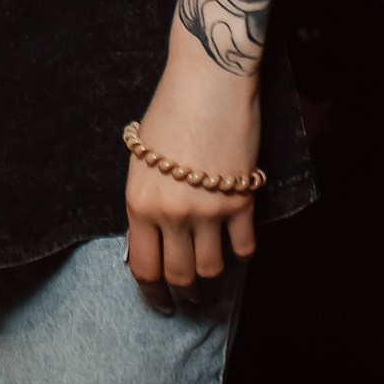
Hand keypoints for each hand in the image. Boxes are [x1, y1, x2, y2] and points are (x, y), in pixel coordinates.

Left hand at [125, 36, 259, 311]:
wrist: (207, 81)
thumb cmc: (168, 111)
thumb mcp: (141, 159)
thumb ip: (147, 202)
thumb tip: (153, 241)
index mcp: (139, 202)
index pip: (144, 268)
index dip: (152, 293)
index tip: (160, 303)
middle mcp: (172, 213)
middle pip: (179, 276)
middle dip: (184, 294)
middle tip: (189, 297)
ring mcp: (209, 210)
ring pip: (212, 269)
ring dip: (212, 278)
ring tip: (212, 275)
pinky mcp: (242, 202)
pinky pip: (244, 249)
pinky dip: (241, 255)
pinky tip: (237, 248)